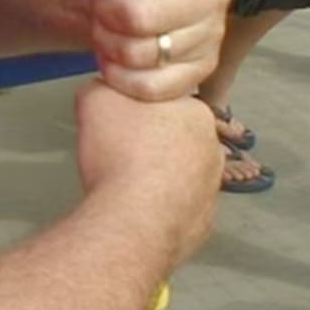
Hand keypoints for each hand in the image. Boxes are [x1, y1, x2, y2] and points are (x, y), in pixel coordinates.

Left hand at [74, 0, 230, 101]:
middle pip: (143, 16)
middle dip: (106, 11)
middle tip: (100, 3)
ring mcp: (213, 35)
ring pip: (143, 53)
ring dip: (108, 41)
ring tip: (105, 25)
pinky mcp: (201, 69)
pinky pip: (151, 86)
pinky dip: (120, 75)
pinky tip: (113, 54)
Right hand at [74, 81, 220, 271]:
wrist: (131, 219)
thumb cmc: (119, 155)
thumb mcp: (96, 99)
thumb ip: (103, 87)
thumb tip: (104, 90)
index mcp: (195, 113)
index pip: (165, 104)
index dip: (136, 111)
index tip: (118, 122)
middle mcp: (213, 149)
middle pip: (175, 138)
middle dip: (150, 143)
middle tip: (118, 151)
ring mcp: (212, 189)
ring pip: (179, 174)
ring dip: (156, 175)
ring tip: (124, 182)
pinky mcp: (204, 222)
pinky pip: (178, 206)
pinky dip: (159, 206)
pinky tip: (136, 206)